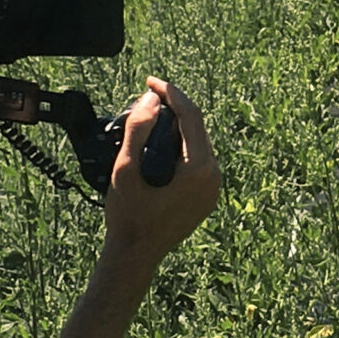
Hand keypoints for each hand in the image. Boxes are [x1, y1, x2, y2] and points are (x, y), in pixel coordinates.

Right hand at [100, 77, 218, 275]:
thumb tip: (151, 99)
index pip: (191, 116)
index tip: (150, 81)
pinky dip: (180, 146)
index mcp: (199, 168)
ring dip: (176, 126)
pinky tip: (160, 143)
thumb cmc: (128, 217)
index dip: (171, 93)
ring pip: (198, 143)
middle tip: (146, 97)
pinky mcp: (207, 196)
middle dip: (173, 108)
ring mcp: (213, 188)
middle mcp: (213, 176)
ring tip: (149, 117)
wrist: (135, 256)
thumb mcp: (125, 169)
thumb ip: (137, 130)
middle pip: (197, 127)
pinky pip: (197, 160)